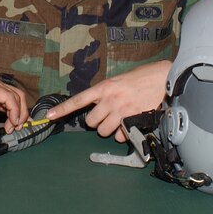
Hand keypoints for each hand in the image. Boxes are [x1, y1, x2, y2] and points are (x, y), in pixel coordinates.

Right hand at [0, 70, 28, 131]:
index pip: (11, 101)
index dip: (17, 114)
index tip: (16, 127)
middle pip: (19, 97)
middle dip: (23, 114)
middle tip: (18, 128)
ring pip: (17, 97)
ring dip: (20, 114)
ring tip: (14, 127)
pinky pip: (10, 98)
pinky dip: (14, 111)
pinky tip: (11, 122)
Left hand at [45, 61, 169, 140]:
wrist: (164, 78)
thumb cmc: (142, 77)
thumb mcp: (119, 81)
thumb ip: (107, 93)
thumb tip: (99, 106)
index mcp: (104, 87)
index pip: (78, 100)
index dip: (62, 109)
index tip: (49, 116)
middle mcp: (110, 100)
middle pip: (91, 122)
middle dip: (97, 122)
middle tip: (108, 115)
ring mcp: (121, 111)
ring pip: (103, 131)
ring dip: (109, 129)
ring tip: (120, 119)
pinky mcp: (133, 121)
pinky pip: (120, 136)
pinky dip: (123, 133)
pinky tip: (131, 123)